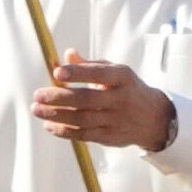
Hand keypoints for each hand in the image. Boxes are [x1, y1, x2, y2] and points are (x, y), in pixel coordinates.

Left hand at [27, 53, 176, 153]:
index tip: (57, 72)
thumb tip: (66, 54)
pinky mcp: (109, 137)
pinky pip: (84, 135)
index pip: (99, 74)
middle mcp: (120, 99)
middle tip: (38, 95)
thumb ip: (90, 65)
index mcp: (122, 78)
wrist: (154, 119)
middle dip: (60, 97)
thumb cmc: (128, 90)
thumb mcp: (116, 73)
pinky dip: (64, 131)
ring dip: (57, 115)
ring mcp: (115, 120)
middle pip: (87, 99)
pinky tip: (49, 125)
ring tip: (37, 110)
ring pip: (82, 119)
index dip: (77, 73)